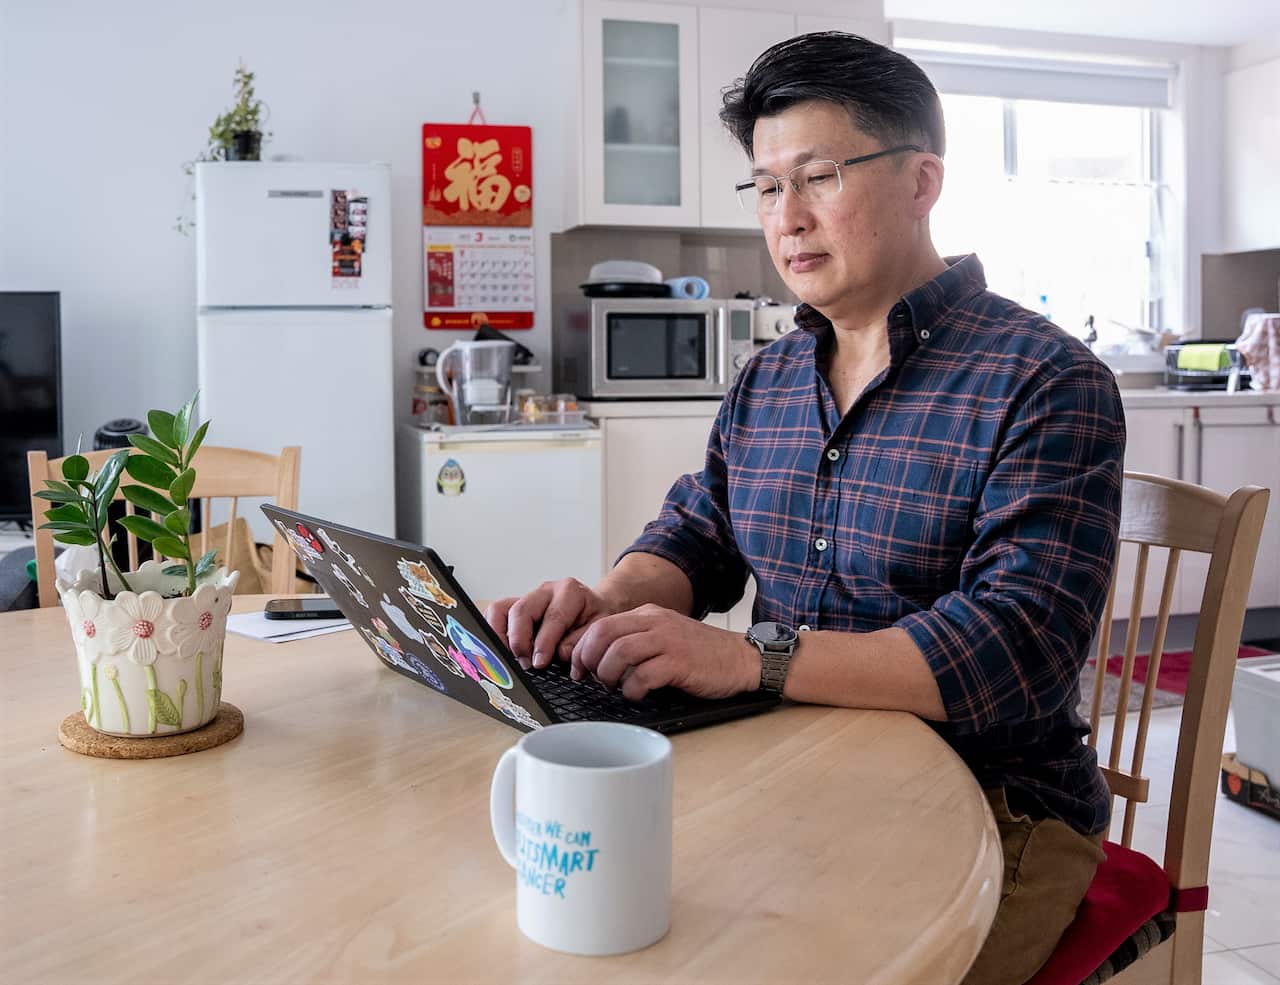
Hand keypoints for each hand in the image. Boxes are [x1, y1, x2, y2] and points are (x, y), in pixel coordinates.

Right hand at [485, 578, 616, 669]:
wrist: (593, 607)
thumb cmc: (594, 619)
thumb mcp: (598, 629)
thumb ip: (581, 641)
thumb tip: (558, 654)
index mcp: (570, 592)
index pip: (553, 617)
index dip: (544, 643)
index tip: (539, 663)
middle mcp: (546, 590)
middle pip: (522, 610)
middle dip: (520, 641)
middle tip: (524, 664)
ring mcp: (528, 597)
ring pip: (501, 610)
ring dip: (500, 636)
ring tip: (509, 658)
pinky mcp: (515, 605)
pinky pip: (496, 613)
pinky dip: (494, 632)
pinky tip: (502, 650)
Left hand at [570, 604, 759, 700]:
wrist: (741, 658)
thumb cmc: (701, 654)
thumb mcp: (665, 636)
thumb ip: (637, 640)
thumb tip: (600, 660)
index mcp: (648, 615)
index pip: (601, 624)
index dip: (582, 648)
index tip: (578, 669)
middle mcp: (655, 623)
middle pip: (604, 634)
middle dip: (589, 660)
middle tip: (591, 679)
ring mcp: (668, 641)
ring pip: (619, 652)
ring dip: (608, 674)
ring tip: (613, 687)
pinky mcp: (680, 663)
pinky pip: (643, 675)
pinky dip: (632, 689)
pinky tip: (637, 694)